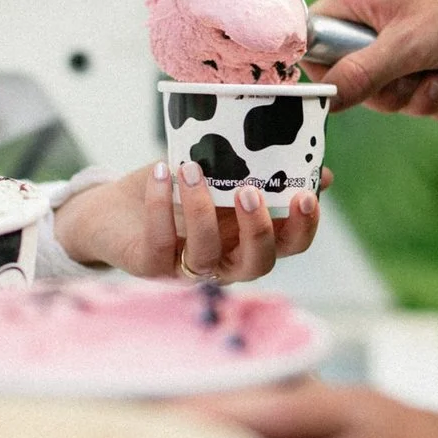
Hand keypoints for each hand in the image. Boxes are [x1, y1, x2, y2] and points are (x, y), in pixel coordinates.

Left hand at [52, 163, 323, 281]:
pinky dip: (162, 205)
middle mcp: (224, 262)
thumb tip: (324, 172)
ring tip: (193, 168)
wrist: (113, 209)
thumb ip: (262, 174)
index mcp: (248, 240)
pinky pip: (161, 241)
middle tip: (250, 192)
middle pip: (258, 264)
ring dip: (202, 209)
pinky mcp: (150, 266)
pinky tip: (163, 172)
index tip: (306, 195)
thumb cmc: (175, 191)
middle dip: (258, 231)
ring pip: (206, 253)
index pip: (289, 245)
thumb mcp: (222, 176)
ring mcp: (187, 269)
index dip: (304, 227)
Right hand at [313, 0, 437, 118]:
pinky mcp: (425, 59)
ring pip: (391, 92)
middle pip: (356, 80)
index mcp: (353, 4)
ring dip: (422, 98)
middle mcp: (370, 22)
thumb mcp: (406, 43)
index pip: (314, 46)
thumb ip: (362, 73)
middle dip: (393, 93)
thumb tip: (325, 101)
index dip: (330, 75)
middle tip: (419, 80)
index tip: (356, 86)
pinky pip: (419, 94)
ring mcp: (398, 42)